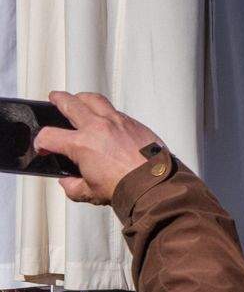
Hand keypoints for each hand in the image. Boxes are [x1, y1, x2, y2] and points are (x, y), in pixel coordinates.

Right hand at [34, 92, 164, 204]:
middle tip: (54, 98)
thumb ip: (72, 186)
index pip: (49, 136)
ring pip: (95, 99)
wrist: (155, 183)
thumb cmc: (125, 188)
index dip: (41, 142)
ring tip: (78, 100)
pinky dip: (105, 112)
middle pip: (70, 103)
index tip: (43, 147)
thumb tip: (67, 181)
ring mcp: (117, 121)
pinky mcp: (134, 123)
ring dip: (82, 98)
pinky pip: (115, 111)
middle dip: (58, 99)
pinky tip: (105, 120)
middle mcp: (98, 127)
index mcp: (82, 144)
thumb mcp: (90, 193)